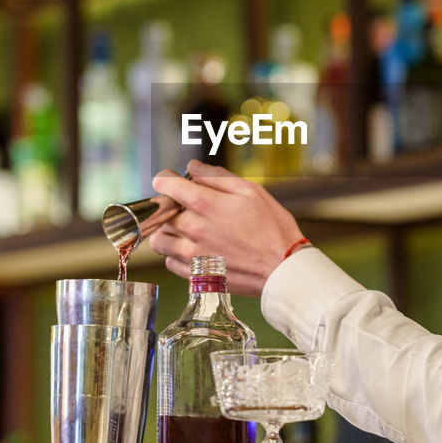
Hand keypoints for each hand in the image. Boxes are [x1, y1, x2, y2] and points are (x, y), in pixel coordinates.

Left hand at [147, 160, 305, 295]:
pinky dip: (177, 255)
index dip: (166, 178)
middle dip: (170, 206)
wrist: (282, 268)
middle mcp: (193, 229)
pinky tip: (195, 249)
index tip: (172, 181)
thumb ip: (217, 176)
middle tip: (187, 208)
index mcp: (205, 204)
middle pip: (160, 213)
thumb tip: (192, 167)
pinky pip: (169, 262)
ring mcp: (192, 254)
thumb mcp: (251, 191)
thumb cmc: (272, 228)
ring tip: (187, 230)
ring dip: (168, 232)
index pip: (165, 184)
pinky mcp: (195, 275)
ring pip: (159, 240)